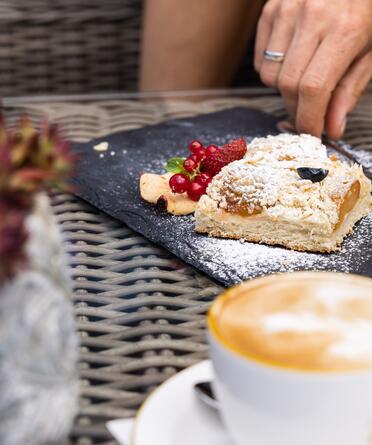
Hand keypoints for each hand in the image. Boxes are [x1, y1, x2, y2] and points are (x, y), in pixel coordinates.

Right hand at [254, 0, 371, 138]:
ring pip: (269, 75)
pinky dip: (272, 70)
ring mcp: (288, 10)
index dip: (309, 119)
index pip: (313, 89)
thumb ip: (349, 90)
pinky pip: (260, 59)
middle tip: (309, 110)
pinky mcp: (271, 8)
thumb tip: (332, 128)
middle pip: (288, 84)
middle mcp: (313, 16)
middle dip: (297, 108)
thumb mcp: (370, 52)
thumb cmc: (365, 12)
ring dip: (283, 88)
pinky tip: (291, 60)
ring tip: (302, 76)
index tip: (312, 133)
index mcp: (345, 29)